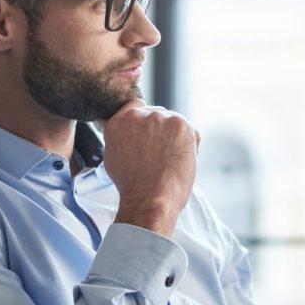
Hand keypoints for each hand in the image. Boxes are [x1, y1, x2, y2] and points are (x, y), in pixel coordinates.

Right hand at [98, 99, 200, 236]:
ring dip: (175, 138)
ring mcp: (159, 118)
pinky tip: (180, 162)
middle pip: (157, 114)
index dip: (145, 122)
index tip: (149, 135)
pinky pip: (191, 132)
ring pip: (174, 123)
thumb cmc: (132, 185)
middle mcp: (137, 115)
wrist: (149, 198)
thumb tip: (122, 129)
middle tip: (161, 156)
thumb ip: (119, 137)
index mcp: (119, 122)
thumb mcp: (113, 156)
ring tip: (169, 161)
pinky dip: (190, 146)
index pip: (134, 107)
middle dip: (161, 132)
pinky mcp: (181, 124)